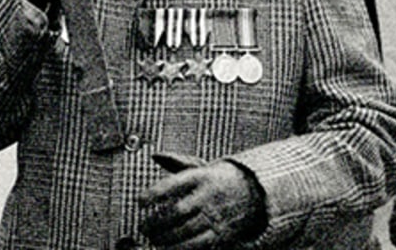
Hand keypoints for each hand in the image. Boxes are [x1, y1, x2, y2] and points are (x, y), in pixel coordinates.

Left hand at [138, 161, 265, 248]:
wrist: (256, 192)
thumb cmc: (220, 179)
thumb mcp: (201, 167)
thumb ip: (176, 162)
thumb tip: (154, 154)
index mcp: (201, 176)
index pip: (174, 184)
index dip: (155, 193)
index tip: (140, 201)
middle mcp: (209, 195)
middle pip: (178, 210)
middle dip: (157, 221)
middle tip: (144, 227)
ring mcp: (217, 215)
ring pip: (186, 230)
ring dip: (166, 237)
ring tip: (154, 239)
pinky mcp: (223, 234)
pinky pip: (199, 244)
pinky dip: (182, 248)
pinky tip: (169, 248)